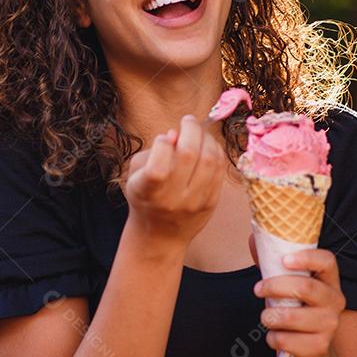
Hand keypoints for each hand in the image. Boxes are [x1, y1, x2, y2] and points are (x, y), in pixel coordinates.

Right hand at [123, 114, 224, 249]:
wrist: (160, 235)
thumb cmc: (145, 197)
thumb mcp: (136, 175)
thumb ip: (151, 153)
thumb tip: (175, 134)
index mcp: (148, 191)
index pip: (158, 164)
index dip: (163, 144)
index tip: (164, 140)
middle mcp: (172, 199)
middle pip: (189, 154)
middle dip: (190, 129)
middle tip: (188, 121)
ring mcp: (194, 202)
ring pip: (210, 159)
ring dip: (206, 138)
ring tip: (198, 132)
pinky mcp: (211, 203)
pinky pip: (220, 170)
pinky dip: (216, 151)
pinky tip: (208, 145)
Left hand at [253, 248, 344, 356]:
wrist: (311, 349)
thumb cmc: (295, 307)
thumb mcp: (287, 283)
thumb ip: (272, 260)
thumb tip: (253, 237)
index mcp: (329, 280)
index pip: (327, 261)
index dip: (306, 258)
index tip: (283, 259)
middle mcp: (335, 301)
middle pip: (305, 287)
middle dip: (274, 287)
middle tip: (257, 289)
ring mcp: (330, 326)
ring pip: (291, 317)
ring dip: (269, 316)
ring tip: (267, 317)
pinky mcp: (319, 348)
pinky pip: (286, 340)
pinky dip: (272, 338)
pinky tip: (276, 336)